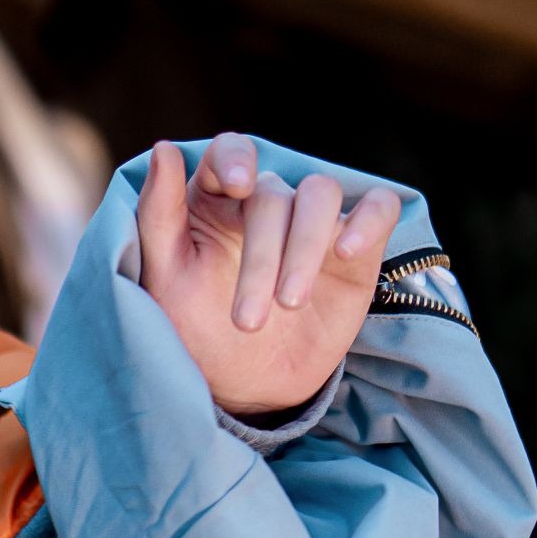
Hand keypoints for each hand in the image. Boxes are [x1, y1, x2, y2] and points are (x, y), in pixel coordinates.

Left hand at [135, 133, 399, 420]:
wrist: (246, 388)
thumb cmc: (197, 330)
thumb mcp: (165, 279)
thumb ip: (158, 214)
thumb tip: (164, 149)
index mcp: (217, 201)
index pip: (230, 153)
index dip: (235, 158)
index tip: (237, 184)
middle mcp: (268, 203)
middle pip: (274, 195)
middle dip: (262, 257)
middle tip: (247, 321)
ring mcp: (314, 223)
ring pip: (322, 195)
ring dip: (305, 248)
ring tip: (289, 303)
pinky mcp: (357, 249)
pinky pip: (378, 208)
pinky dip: (368, 221)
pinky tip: (346, 252)